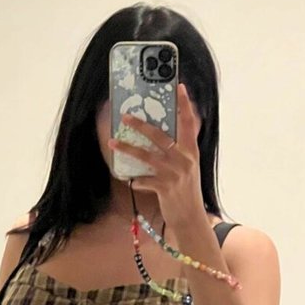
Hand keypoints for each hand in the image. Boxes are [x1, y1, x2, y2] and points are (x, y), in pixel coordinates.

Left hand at [108, 83, 205, 229]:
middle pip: (160, 136)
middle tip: (125, 117)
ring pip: (146, 156)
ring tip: (113, 143)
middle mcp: (184, 159)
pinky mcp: (164, 188)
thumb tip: (162, 136)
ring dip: (127, 149)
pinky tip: (132, 181)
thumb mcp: (188, 168)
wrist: (190, 218)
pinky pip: (143, 180)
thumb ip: (179, 151)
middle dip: (140, 125)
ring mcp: (174, 173)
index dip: (185, 104)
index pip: (189, 123)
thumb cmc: (186, 191)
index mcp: (191, 151)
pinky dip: (136, 181)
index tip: (180, 87)